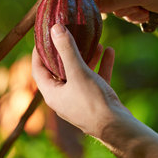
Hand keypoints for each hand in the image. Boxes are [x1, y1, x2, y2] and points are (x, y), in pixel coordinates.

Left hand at [32, 23, 128, 137]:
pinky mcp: (96, 101)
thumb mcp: (78, 72)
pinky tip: (109, 51)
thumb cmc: (93, 102)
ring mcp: (79, 100)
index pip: (38, 69)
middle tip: (68, 34)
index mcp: (52, 93)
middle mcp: (63, 97)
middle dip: (66, 51)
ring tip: (93, 41)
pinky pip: (95, 79)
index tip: (43, 36)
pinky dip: (100, 66)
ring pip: (79, 74)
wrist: (118, 129)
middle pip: (60, 70)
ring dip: (86, 57)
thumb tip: (55, 28)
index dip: (38, 52)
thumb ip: (66, 50)